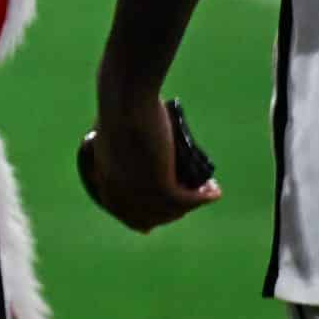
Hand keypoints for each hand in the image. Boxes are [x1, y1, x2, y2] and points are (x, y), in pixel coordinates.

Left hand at [80, 97, 219, 230]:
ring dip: (194, 202)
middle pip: (155, 218)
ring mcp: (139, 194)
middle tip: (192, 196)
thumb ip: (118, 150)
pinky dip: (205, 196)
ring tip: (207, 187)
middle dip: (175, 211)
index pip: (129, 216)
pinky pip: (189, 201)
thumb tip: (135, 155)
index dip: (150, 218)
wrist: (126, 100)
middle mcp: (120, 196)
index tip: (168, 212)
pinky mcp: (161, 186)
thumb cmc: (118, 110)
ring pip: (175, 210)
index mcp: (103, 185)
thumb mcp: (113, 135)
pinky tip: (215, 189)